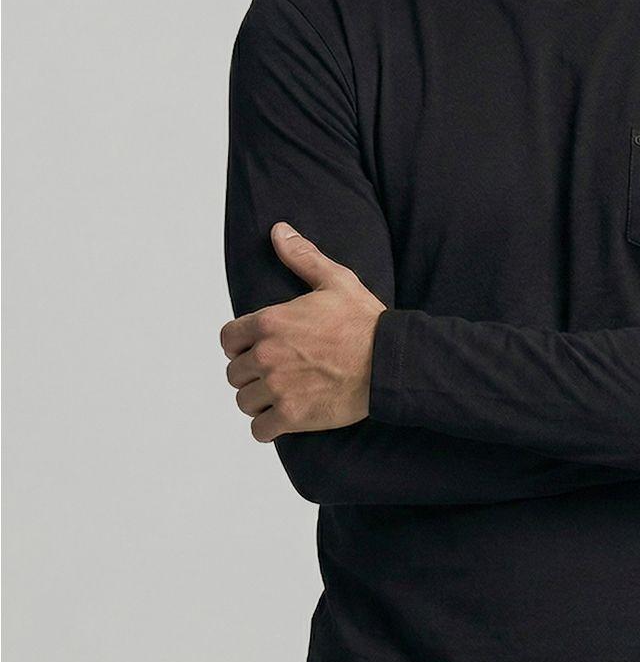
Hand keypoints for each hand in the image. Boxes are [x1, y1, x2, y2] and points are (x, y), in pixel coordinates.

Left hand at [220, 222, 386, 442]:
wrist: (389, 362)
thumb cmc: (365, 321)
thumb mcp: (335, 280)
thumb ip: (301, 257)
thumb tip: (278, 231)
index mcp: (270, 322)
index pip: (228, 340)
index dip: (240, 345)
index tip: (256, 349)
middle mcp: (266, 356)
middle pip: (234, 373)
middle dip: (251, 374)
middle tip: (275, 374)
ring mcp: (277, 388)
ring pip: (244, 402)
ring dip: (258, 401)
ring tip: (279, 397)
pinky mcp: (292, 417)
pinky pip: (259, 430)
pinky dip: (268, 428)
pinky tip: (283, 420)